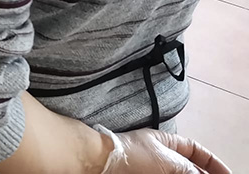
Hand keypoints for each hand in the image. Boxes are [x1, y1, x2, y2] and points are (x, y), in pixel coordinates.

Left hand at [104, 129, 229, 173]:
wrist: (101, 164)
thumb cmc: (130, 155)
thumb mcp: (168, 162)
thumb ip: (189, 170)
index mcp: (164, 142)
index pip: (194, 150)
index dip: (212, 162)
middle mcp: (157, 154)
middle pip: (186, 166)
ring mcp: (148, 167)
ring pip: (174, 173)